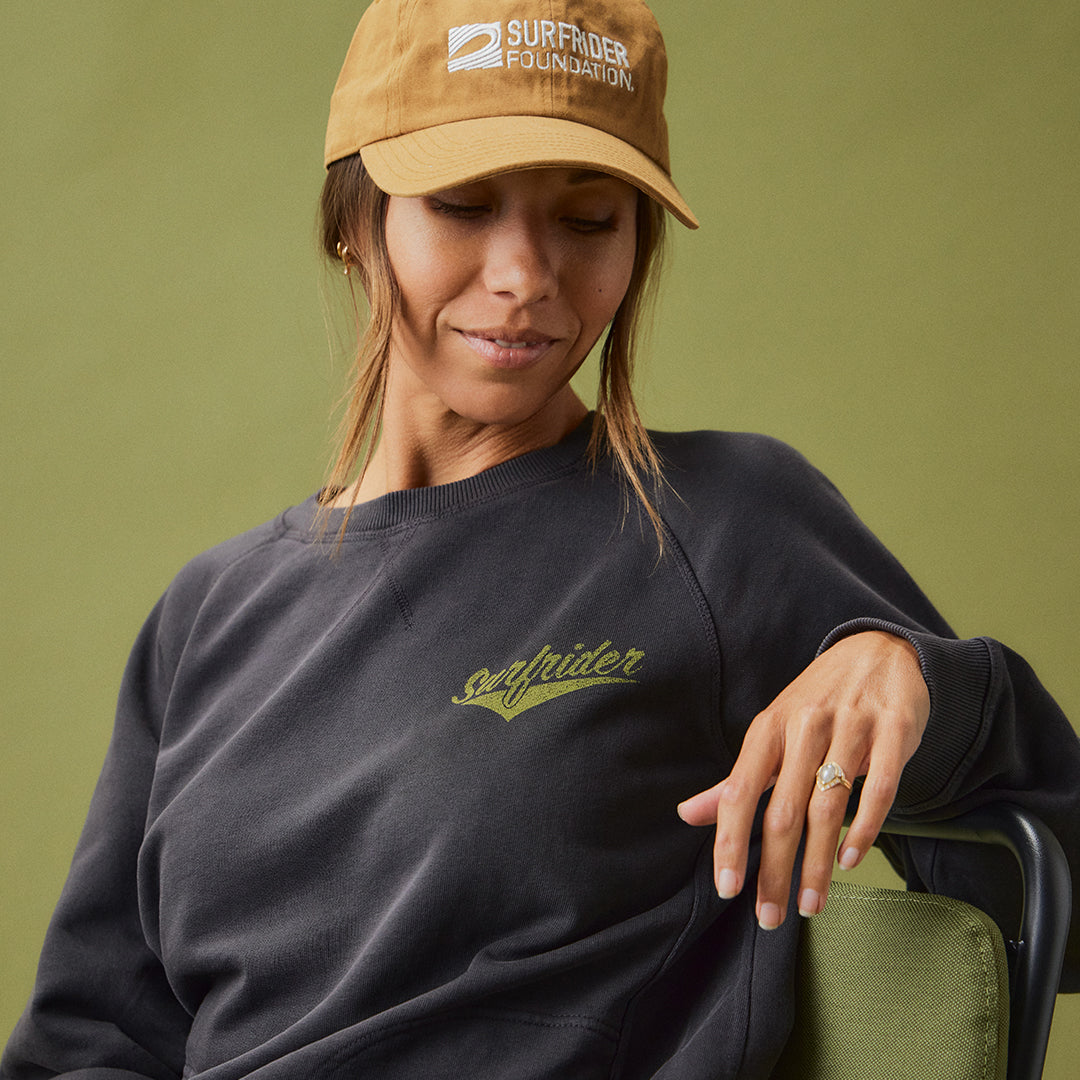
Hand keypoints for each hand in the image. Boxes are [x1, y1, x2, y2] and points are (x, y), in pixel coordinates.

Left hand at [677, 630, 929, 929]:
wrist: (877, 651)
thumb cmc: (816, 702)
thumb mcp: (772, 733)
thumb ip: (738, 779)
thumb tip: (688, 815)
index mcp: (769, 728)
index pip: (739, 790)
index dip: (730, 840)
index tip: (727, 887)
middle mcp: (805, 726)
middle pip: (784, 810)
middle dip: (774, 870)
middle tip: (770, 917)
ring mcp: (851, 726)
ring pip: (829, 806)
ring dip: (817, 863)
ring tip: (810, 905)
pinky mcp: (894, 730)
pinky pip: (878, 787)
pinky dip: (865, 828)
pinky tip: (850, 861)